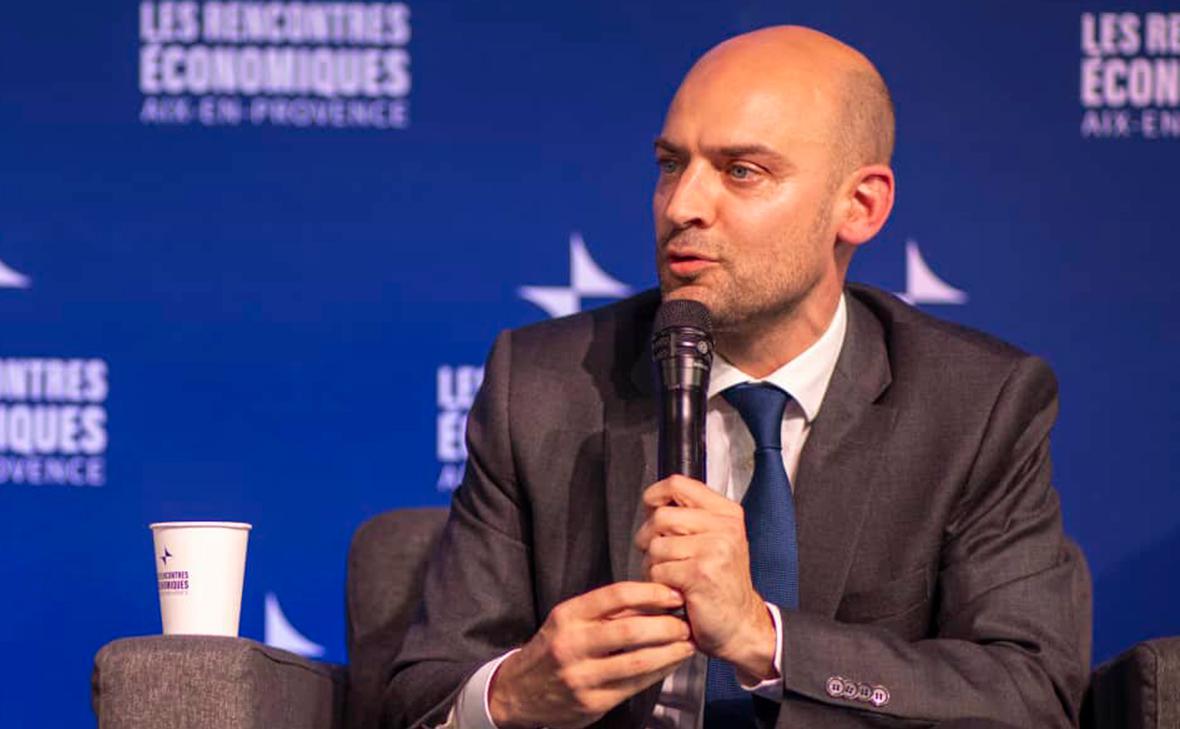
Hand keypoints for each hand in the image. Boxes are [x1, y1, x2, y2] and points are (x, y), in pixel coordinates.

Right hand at [488, 581, 693, 728]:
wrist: (518, 692)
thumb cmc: (551, 649)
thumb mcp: (569, 620)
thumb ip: (606, 611)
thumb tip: (652, 598)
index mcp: (568, 616)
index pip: (616, 596)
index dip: (651, 593)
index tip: (673, 594)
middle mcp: (572, 644)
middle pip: (631, 630)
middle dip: (667, 625)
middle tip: (686, 622)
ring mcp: (582, 676)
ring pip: (637, 662)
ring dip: (670, 652)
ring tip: (688, 643)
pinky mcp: (593, 702)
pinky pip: (634, 685)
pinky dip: (659, 672)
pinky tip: (671, 663)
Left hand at [634, 475, 776, 683]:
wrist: (741, 624)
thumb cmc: (722, 585)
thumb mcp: (716, 541)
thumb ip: (691, 518)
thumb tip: (652, 503)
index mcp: (727, 514)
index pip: (678, 484)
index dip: (655, 496)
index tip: (651, 509)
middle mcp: (724, 527)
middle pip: (661, 516)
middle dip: (649, 538)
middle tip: (661, 557)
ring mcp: (714, 549)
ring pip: (656, 545)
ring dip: (654, 565)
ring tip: (672, 576)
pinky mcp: (700, 573)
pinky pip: (658, 570)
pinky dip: (659, 584)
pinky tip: (676, 590)